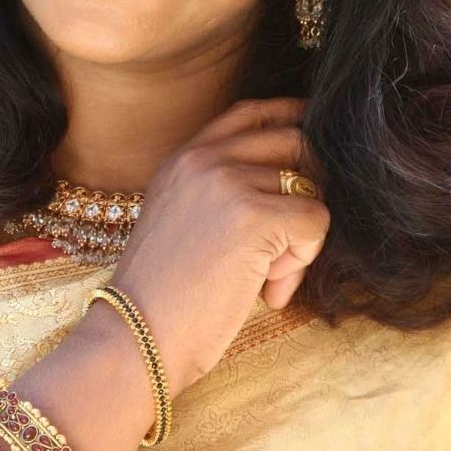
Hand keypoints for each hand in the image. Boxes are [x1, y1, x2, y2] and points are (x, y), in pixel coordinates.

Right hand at [108, 97, 329, 396]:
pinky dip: (304, 261)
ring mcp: (227, 182)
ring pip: (309, 187)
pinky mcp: (253, 216)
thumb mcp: (178, 219)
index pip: (250, 111)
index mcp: (182, 156)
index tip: (310, 151)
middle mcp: (203, 158)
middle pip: (293, 141)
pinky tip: (270, 290)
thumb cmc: (161, 296)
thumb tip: (291, 181)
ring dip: (301, 239)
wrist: (134, 339)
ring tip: (268, 277)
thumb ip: (218, 189)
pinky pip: (316, 221)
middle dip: (308, 189)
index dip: (290, 120)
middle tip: (287, 243)